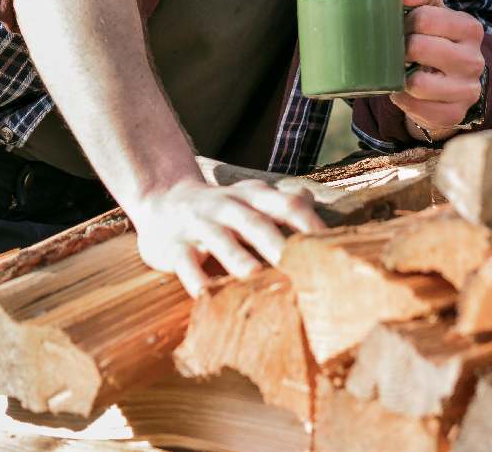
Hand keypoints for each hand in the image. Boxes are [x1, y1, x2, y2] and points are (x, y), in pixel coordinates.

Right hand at [130, 177, 323, 296]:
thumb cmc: (221, 209)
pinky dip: (197, 279)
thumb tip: (323, 213)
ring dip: (239, 260)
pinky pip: (186, 263)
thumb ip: (286, 204)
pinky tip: (208, 296)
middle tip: (300, 269)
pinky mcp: (174, 246)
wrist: (162, 200)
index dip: (308, 224)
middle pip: (256, 223)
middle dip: (277, 245)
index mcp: (252, 195)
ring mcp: (199, 225)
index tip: (329, 248)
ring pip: (221, 241)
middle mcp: (226, 206)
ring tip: (256, 279)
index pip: (285, 204)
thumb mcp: (252, 198)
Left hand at [391, 0, 485, 141]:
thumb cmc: (435, 35)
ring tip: (402, 69)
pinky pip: (416, 108)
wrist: (449, 77)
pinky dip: (403, 99)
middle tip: (399, 49)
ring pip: (417, 83)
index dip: (403, 22)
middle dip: (399, 48)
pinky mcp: (454, 114)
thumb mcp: (431, 7)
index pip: (423, 17)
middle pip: (417, 48)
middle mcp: (474, 60)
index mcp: (470, 28)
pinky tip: (406, 90)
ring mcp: (467, 90)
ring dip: (400, 76)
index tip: (403, 27)